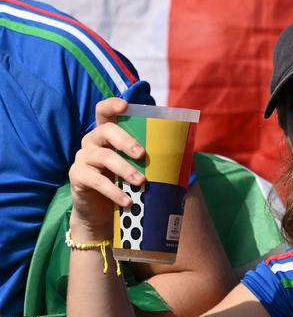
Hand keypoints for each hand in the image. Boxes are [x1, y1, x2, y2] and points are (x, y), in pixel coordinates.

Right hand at [68, 98, 145, 240]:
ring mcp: (83, 158)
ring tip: (141, 182)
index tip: (125, 106)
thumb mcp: (139, 170)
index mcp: (108, 134)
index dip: (112, 105)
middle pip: (106, 130)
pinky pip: (96, 180)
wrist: (102, 211)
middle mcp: (92, 141)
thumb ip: (156, 160)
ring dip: (124, 169)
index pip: (104, 111)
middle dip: (126, 141)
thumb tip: (190, 161)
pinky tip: (127, 201)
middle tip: (142, 154)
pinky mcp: (78, 176)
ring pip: (103, 157)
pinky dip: (113, 191)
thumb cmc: (126, 184)